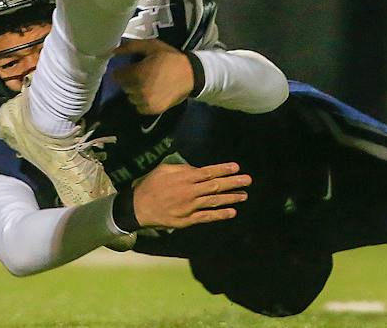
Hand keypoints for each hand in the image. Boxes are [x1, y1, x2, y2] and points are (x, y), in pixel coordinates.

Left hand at [113, 37, 195, 114]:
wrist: (190, 74)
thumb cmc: (169, 58)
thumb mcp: (151, 46)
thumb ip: (131, 47)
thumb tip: (114, 51)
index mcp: (138, 73)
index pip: (118, 76)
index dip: (120, 72)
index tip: (125, 69)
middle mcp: (140, 89)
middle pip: (124, 87)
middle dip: (128, 81)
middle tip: (137, 75)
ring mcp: (146, 101)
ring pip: (131, 98)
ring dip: (134, 92)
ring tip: (144, 84)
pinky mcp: (153, 109)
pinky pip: (139, 107)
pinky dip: (141, 102)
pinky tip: (149, 94)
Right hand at [131, 162, 249, 229]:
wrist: (139, 207)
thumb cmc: (151, 185)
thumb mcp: (164, 169)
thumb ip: (182, 168)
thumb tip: (197, 169)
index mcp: (184, 178)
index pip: (209, 172)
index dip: (223, 169)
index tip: (236, 167)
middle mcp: (190, 192)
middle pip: (215, 186)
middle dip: (233, 182)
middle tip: (248, 180)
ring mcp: (190, 207)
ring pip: (214, 202)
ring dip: (231, 198)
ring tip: (244, 195)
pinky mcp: (187, 220)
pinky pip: (207, 217)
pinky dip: (220, 215)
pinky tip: (232, 212)